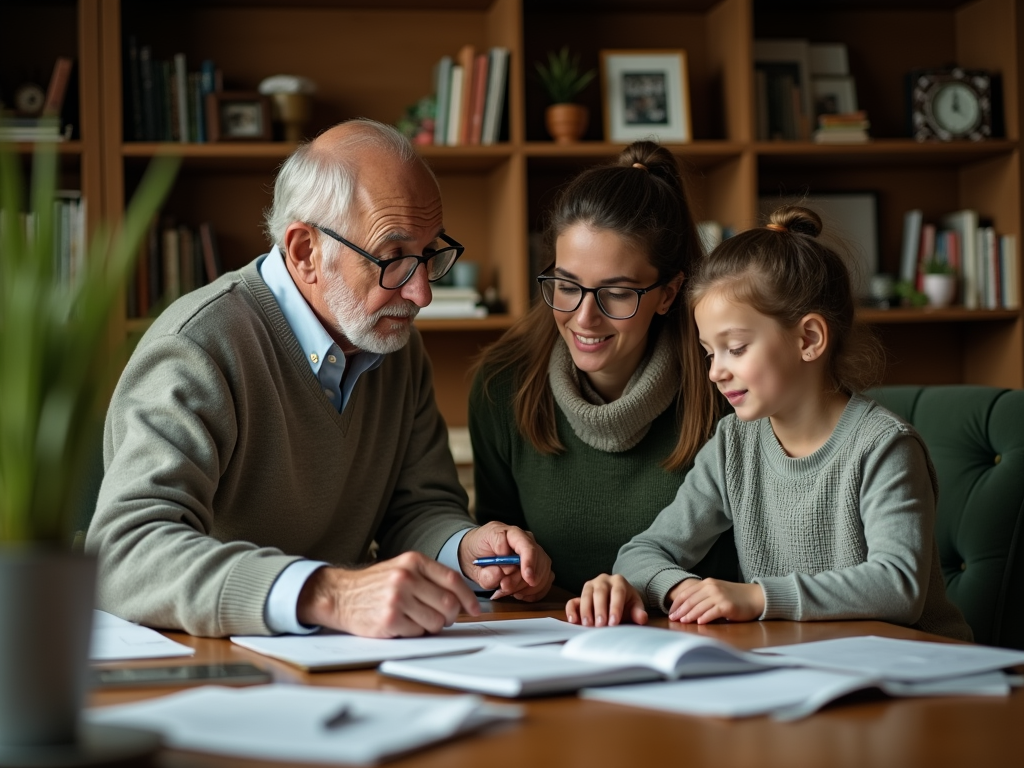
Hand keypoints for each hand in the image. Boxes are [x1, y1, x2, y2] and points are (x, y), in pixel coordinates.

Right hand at [296, 552, 479, 637]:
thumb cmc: (375, 585)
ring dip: (432, 626)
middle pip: (449, 603)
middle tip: (442, 619)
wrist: (340, 595)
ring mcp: (397, 598)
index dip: (469, 598)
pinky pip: (418, 632)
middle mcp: (406, 577)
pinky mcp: (389, 619)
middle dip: (451, 616)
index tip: (475, 609)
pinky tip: (402, 624)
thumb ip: (429, 578)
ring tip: (417, 620)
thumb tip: (461, 599)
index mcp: (413, 562)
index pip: (453, 580)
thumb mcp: (402, 569)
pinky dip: (415, 632)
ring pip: (436, 622)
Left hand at [458, 522, 553, 601]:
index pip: (527, 546)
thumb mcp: (471, 561)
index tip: (528, 578)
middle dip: (522, 581)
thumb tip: (501, 575)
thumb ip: (485, 572)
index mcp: (508, 533)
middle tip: (503, 588)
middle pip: (538, 561)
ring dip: (527, 588)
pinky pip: (546, 580)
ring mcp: (534, 551)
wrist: (475, 551)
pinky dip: (535, 592)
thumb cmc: (476, 552)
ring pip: (544, 572)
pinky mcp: (539, 564)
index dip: (529, 562)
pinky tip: (520, 593)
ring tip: (508, 590)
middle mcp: (525, 539)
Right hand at [566, 574, 646, 626]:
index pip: (617, 592)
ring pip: (586, 595)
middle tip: (600, 625)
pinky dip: (571, 611)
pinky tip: (573, 621)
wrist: (618, 598)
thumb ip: (638, 612)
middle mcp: (603, 580)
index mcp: (619, 581)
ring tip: (588, 625)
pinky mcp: (580, 595)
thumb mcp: (635, 606)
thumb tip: (642, 618)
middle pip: (600, 592)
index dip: (615, 607)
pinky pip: (573, 601)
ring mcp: (590, 586)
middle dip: (600, 609)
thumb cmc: (626, 603)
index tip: (613, 622)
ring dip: (586, 611)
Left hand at [667, 578, 764, 623]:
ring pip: (699, 606)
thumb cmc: (735, 596)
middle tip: (672, 619)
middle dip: (680, 610)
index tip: (670, 612)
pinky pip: (712, 612)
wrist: (755, 597)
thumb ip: (703, 596)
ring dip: (689, 615)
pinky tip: (699, 623)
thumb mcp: (717, 591)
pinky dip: (704, 618)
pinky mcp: (727, 606)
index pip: (687, 592)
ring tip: (682, 622)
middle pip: (691, 600)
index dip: (677, 603)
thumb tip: (686, 608)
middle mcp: (712, 587)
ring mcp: (719, 596)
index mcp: (707, 583)